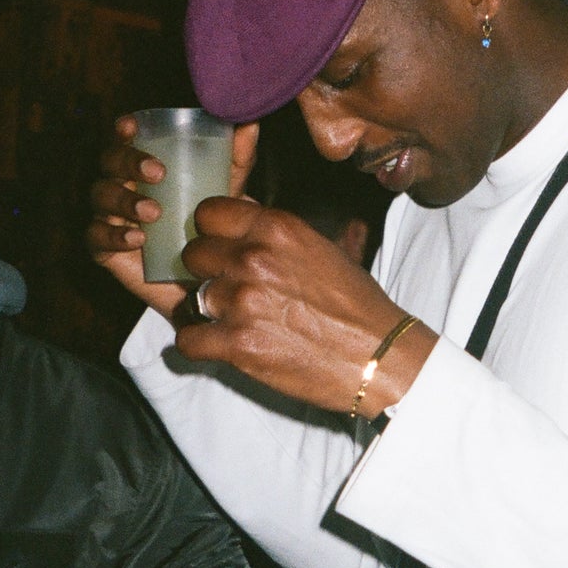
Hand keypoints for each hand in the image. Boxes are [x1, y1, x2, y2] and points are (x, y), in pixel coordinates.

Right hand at [86, 113, 259, 317]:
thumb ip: (237, 158)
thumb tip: (251, 124)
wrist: (205, 278)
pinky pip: (97, 237)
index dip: (122, 129)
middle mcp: (122, 184)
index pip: (125, 138)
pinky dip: (114, 235)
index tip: (131, 126)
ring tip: (153, 212)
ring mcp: (111, 216)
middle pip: (109, 163)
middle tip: (157, 172)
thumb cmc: (211, 223)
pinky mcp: (107, 249)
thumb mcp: (228, 188)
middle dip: (128, 162)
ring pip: (101, 197)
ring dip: (124, 200)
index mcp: (143, 164)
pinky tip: (137, 238)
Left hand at [176, 198, 435, 415]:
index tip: (219, 247)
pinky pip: (189, 339)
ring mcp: (243, 301)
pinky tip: (222, 346)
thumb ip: (277, 232)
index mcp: (278, 228)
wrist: (379, 358)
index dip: (210, 232)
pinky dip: (201, 346)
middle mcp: (255, 258)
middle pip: (194, 253)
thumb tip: (241, 210)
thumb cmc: (357, 306)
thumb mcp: (323, 249)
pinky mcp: (237, 344)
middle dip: (207, 272)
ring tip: (234, 322)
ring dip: (209, 312)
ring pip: (193, 297)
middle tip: (229, 290)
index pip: (209, 213)